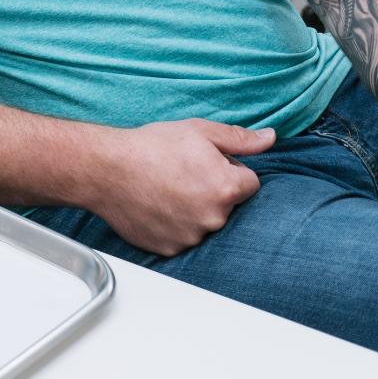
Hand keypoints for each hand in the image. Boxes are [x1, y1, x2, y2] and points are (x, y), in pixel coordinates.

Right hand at [87, 119, 274, 255]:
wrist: (106, 169)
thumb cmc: (150, 147)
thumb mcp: (199, 131)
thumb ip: (240, 138)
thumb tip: (271, 139)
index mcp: (226, 187)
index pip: (250, 183)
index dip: (229, 169)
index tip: (205, 163)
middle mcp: (213, 217)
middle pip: (228, 205)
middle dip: (213, 190)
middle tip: (182, 174)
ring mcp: (191, 236)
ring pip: (205, 222)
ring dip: (194, 209)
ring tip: (166, 189)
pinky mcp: (171, 248)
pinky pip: (183, 237)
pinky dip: (174, 224)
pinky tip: (157, 205)